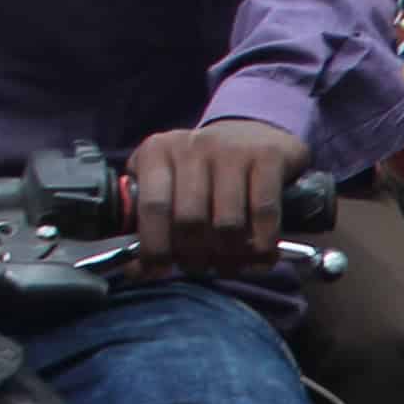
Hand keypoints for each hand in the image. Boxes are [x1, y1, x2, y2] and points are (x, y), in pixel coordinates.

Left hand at [125, 120, 308, 275]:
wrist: (255, 132)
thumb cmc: (204, 171)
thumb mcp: (167, 182)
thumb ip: (148, 220)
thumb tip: (135, 271)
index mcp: (158, 152)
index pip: (153, 207)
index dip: (156, 248)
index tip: (161, 271)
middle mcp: (192, 146)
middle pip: (190, 222)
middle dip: (195, 257)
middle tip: (201, 266)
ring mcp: (232, 149)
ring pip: (227, 224)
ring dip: (230, 257)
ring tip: (230, 263)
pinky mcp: (268, 156)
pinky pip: (263, 214)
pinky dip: (262, 245)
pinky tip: (261, 254)